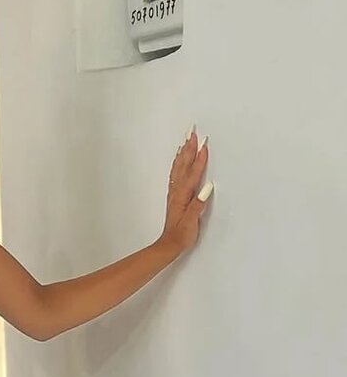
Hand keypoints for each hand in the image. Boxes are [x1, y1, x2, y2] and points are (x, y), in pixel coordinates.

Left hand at [160, 127, 212, 255]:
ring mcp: (175, 193)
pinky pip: (176, 174)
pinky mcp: (175, 197)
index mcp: (184, 196)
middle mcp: (178, 191)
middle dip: (189, 148)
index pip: (194, 173)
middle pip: (184, 165)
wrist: (169, 245)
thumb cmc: (182, 235)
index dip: (200, 159)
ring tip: (187, 140)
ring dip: (183, 153)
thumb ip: (199, 204)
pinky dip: (178, 164)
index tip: (205, 144)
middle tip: (193, 131)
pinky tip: (179, 160)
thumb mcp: (193, 221)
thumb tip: (208, 187)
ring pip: (179, 168)